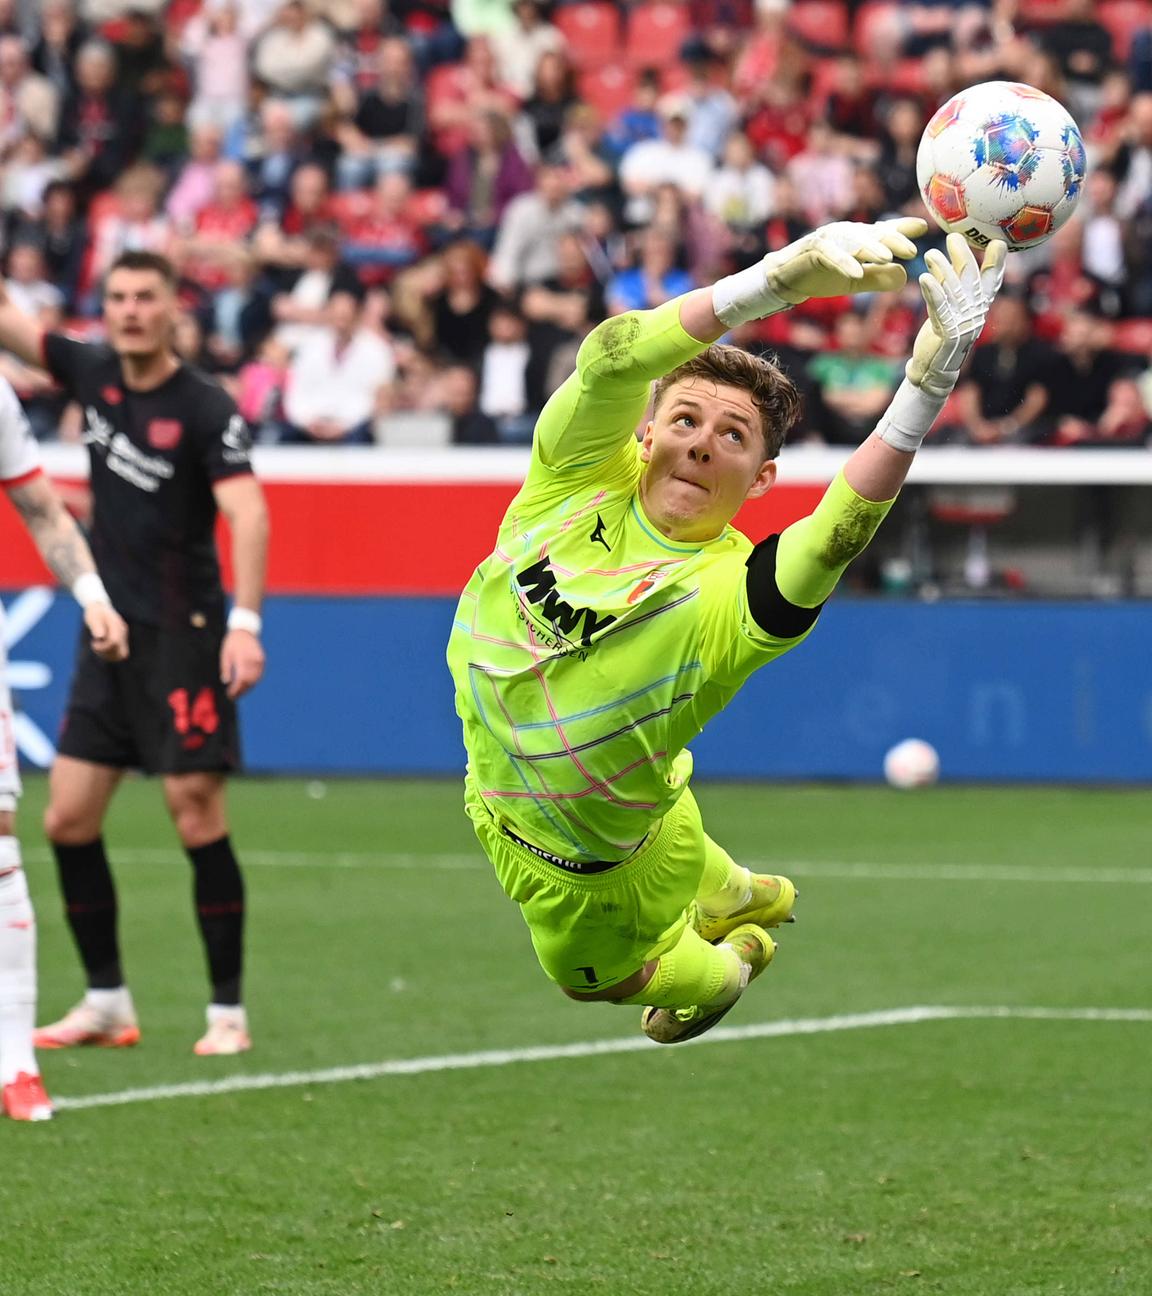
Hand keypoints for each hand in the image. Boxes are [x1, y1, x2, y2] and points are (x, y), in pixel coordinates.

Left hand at [85, 604, 128, 661]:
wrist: (101, 608)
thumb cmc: (95, 612)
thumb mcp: (93, 616)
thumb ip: (96, 625)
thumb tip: (100, 636)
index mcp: (118, 625)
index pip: (115, 641)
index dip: (104, 646)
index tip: (93, 644)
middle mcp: (123, 633)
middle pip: (122, 652)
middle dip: (108, 653)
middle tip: (95, 648)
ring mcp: (123, 638)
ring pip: (121, 655)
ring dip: (108, 655)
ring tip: (96, 648)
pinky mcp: (120, 642)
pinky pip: (119, 654)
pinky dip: (109, 655)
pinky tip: (99, 649)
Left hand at [220, 628, 264, 699]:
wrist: (245, 630)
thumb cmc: (232, 642)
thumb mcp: (225, 654)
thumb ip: (226, 668)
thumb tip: (226, 682)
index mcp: (243, 659)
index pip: (241, 680)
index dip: (236, 689)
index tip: (230, 695)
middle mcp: (253, 661)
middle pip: (249, 681)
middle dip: (242, 691)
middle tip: (234, 697)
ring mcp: (260, 661)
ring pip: (255, 679)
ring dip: (248, 688)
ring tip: (240, 693)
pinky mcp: (262, 661)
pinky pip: (259, 674)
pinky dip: (253, 682)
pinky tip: (247, 685)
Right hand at [765, 218, 928, 303]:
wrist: (785, 280)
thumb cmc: (820, 277)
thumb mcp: (854, 281)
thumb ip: (878, 278)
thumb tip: (904, 276)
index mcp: (858, 239)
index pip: (883, 231)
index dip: (902, 229)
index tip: (923, 228)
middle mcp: (845, 233)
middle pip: (873, 234)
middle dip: (893, 241)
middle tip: (912, 251)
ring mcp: (828, 238)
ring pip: (853, 241)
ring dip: (871, 249)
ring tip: (887, 259)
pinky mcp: (812, 249)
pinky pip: (831, 254)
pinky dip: (844, 263)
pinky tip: (857, 273)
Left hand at [906, 234, 1007, 398]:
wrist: (932, 370)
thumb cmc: (939, 337)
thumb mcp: (946, 309)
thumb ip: (948, 287)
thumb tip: (945, 260)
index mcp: (978, 308)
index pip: (991, 281)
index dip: (997, 262)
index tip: (998, 241)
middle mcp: (975, 313)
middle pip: (971, 279)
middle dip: (963, 256)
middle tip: (954, 236)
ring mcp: (963, 323)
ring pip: (954, 290)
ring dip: (942, 269)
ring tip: (930, 253)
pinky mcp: (948, 332)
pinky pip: (939, 308)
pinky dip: (932, 291)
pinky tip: (924, 277)